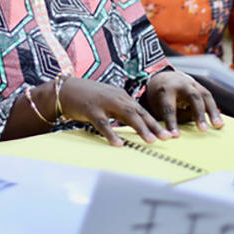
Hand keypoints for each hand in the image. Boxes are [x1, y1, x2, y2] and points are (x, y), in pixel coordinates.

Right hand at [57, 77, 171, 145]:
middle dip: (154, 126)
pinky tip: (119, 144)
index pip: (142, 111)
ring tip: (150, 141)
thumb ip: (120, 111)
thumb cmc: (86, 97)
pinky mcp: (91, 110)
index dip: (156, 122)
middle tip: (167, 138)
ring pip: (126, 115)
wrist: (65, 89)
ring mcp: (104, 103)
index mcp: (121, 96)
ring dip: (140, 128)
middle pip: (139, 112)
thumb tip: (134, 124)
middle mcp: (116, 98)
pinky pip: (103, 123)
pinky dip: (112, 134)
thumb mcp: (107, 102)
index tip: (169, 134)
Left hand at [146, 71, 223, 134]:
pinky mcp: (199, 86)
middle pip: (193, 97)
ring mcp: (192, 83)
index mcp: (165, 90)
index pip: (169, 108)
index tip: (175, 136)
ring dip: (212, 111)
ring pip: (205, 95)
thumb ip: (173, 116)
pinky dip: (214, 109)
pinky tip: (219, 121)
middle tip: (203, 130)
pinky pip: (208, 97)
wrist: (162, 77)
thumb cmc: (159, 97)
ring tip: (218, 125)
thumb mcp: (158, 106)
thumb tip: (186, 131)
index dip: (172, 122)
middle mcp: (180, 84)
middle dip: (199, 113)